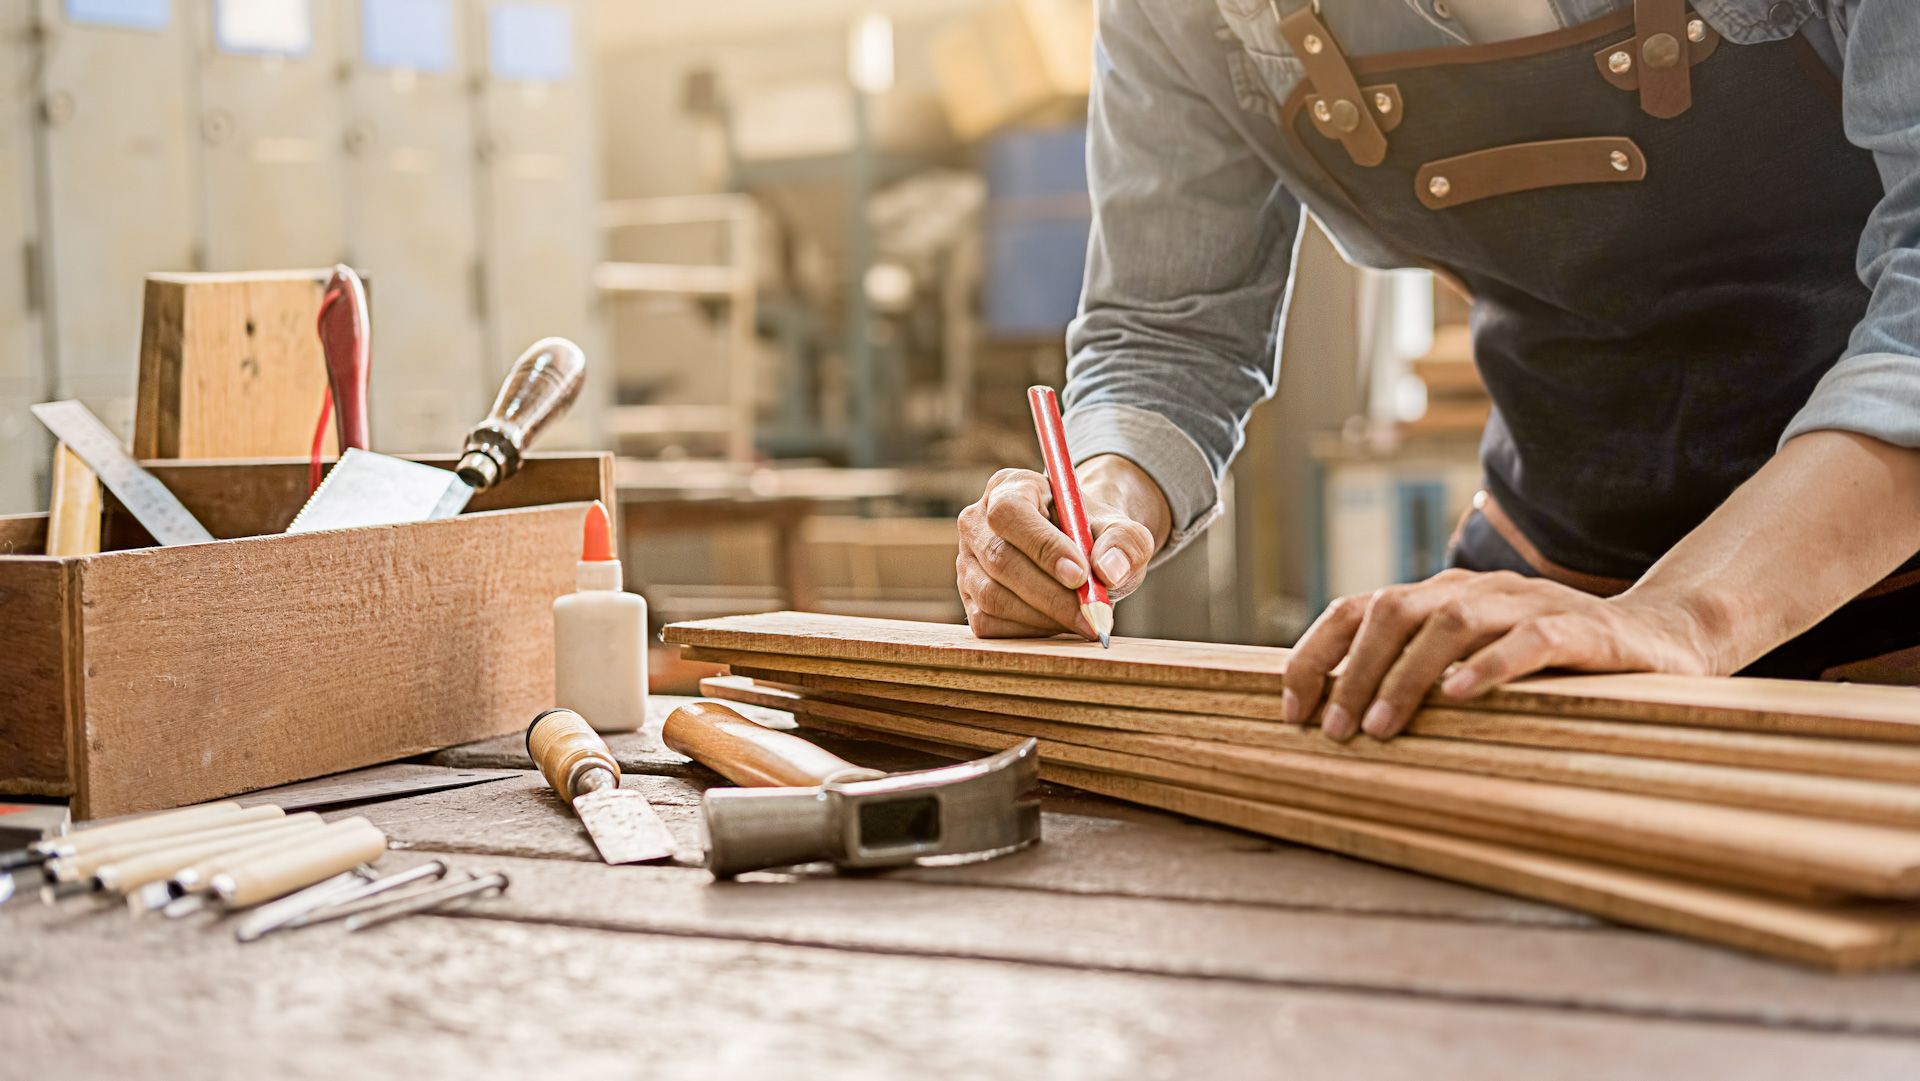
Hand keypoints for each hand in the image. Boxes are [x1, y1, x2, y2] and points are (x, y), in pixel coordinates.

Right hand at [956, 455, 1170, 638]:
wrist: (1080, 554)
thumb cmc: (1095, 536)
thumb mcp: (1121, 530)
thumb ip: (1124, 542)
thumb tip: (1108, 570)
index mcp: (1009, 487)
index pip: (1011, 513)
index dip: (1043, 547)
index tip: (1081, 575)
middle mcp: (977, 522)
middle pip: (1001, 561)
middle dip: (1051, 595)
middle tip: (1092, 614)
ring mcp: (966, 561)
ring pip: (994, 597)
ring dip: (1044, 617)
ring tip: (1083, 619)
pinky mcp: (968, 598)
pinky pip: (990, 623)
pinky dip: (1030, 631)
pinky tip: (1059, 622)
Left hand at [1284, 569, 1721, 740]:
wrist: (1659, 637)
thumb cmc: (1550, 660)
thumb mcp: (1473, 660)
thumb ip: (1415, 674)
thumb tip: (1337, 717)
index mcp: (1440, 595)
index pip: (1358, 608)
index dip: (1317, 654)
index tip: (1291, 709)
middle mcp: (1475, 591)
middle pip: (1393, 609)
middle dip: (1354, 670)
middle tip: (1336, 730)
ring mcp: (1527, 604)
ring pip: (1450, 622)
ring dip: (1407, 675)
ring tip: (1383, 727)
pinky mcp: (1580, 630)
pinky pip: (1529, 641)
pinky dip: (1491, 666)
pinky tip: (1463, 696)